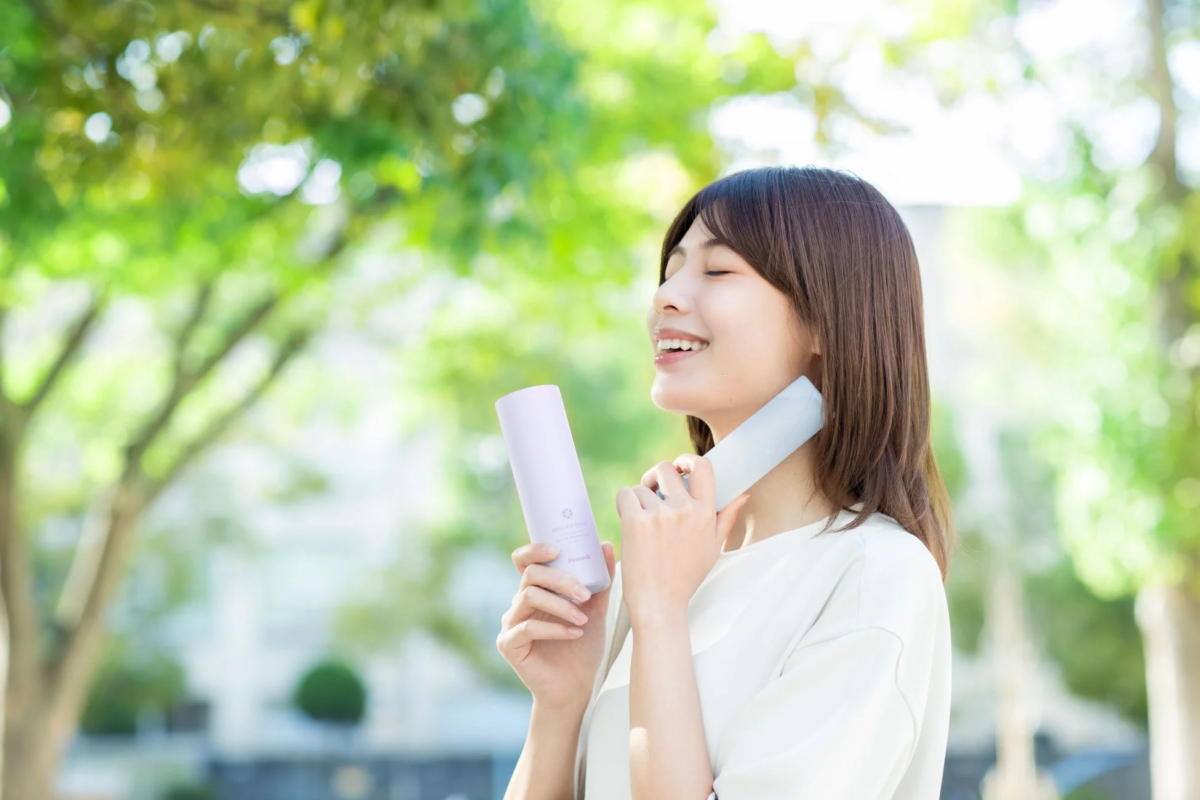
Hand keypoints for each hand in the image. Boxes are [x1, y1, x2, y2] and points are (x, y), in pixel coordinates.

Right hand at [497, 539, 616, 710]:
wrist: (576, 688)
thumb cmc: (583, 647)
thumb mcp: (595, 610)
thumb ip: (600, 582)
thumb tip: (605, 546)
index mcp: (536, 591)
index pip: (524, 561)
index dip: (535, 550)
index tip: (558, 549)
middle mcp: (519, 604)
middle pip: (531, 575)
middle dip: (560, 580)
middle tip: (584, 594)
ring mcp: (511, 623)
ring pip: (527, 597)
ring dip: (560, 605)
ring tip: (582, 619)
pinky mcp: (508, 645)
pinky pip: (527, 627)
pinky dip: (554, 628)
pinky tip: (574, 634)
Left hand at [615, 454, 749, 623]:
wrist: (660, 604)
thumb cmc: (685, 578)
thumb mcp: (713, 548)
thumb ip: (726, 518)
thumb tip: (742, 494)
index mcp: (706, 514)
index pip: (703, 466)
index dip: (687, 459)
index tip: (679, 467)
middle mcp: (685, 510)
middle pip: (666, 468)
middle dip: (655, 477)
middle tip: (651, 491)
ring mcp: (660, 515)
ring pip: (641, 486)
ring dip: (638, 500)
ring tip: (642, 524)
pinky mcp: (636, 522)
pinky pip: (624, 494)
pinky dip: (623, 504)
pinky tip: (628, 522)